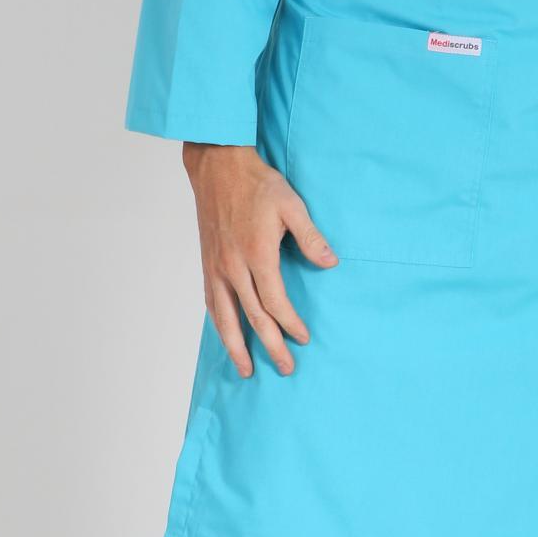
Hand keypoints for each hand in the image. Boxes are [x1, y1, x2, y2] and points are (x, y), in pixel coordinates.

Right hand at [181, 142, 338, 378]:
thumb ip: (310, 237)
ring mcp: (217, 266)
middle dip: (269, 346)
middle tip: (285, 367)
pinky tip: (225, 334)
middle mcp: (234, 266)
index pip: (275, 302)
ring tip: (246, 369)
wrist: (218, 166)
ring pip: (224, 317)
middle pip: (252, 317)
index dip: (290, 324)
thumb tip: (330, 263)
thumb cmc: (257, 183)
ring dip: (236, 346)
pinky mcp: (207, 262)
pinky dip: (218, 324)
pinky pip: (212, 302)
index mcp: (257, 254)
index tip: (303, 338)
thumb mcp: (291, 204)